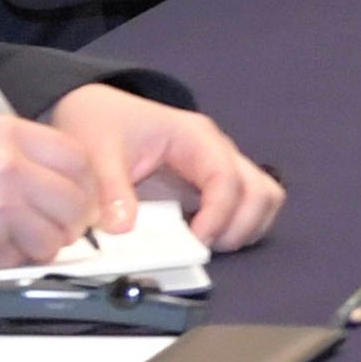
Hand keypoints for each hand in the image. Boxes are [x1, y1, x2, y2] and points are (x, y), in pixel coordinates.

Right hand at [0, 105, 145, 279]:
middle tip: (62, 224)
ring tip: (21, 237)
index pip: (78, 156)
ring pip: (55, 236)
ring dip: (45, 244)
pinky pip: (24, 259)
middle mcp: (7, 166)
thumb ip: (23, 154)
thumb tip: (73, 180)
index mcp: (4, 133)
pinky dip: (16, 260)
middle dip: (75, 218)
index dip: (86, 181)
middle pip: (76, 198)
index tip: (83, 194)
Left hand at [73, 89, 286, 254]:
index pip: (227, 178)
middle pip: (260, 192)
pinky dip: (237, 227)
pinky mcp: (216, 185)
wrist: (100, 112)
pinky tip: (204, 238)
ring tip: (207, 245)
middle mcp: (219, 151)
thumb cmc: (104, 125)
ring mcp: (222, 167)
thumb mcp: (97, 152)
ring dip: (245, 229)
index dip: (218, 215)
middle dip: (238, 228)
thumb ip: (111, 190)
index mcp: (195, 137)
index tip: (195, 242)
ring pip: (264, 199)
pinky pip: (249, 206)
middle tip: (200, 248)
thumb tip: (124, 230)